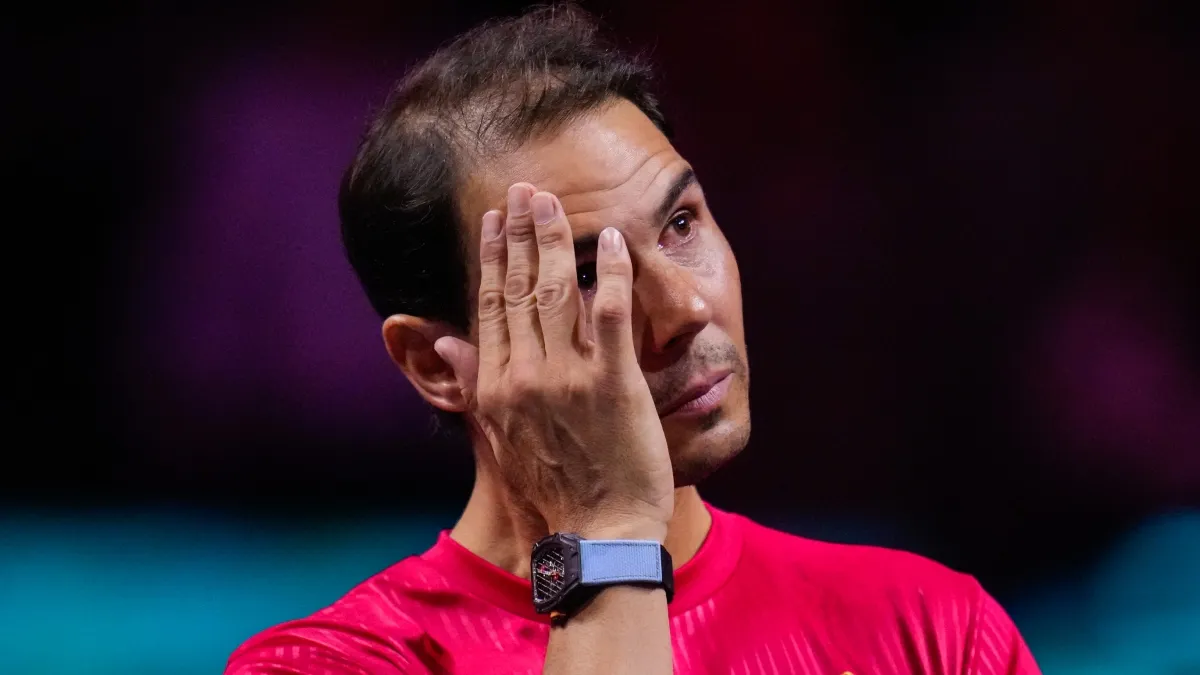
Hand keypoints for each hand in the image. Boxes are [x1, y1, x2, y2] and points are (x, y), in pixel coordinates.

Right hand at [436, 183, 673, 540]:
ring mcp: (567, 377)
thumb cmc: (553, 491)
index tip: (494, 221)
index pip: (490, 305)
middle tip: (524, 191)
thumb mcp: (499, 438)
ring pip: (555, 291)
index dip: (491, 258)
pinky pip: (610, 315)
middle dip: (520, 233)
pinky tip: (611, 238)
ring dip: (553, 240)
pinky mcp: (612, 384)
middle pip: (518, 288)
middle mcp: (524, 375)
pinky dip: (610, 273)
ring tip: (553, 202)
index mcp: (497, 385)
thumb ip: (477, 383)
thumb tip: (447, 342)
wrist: (598, 533)